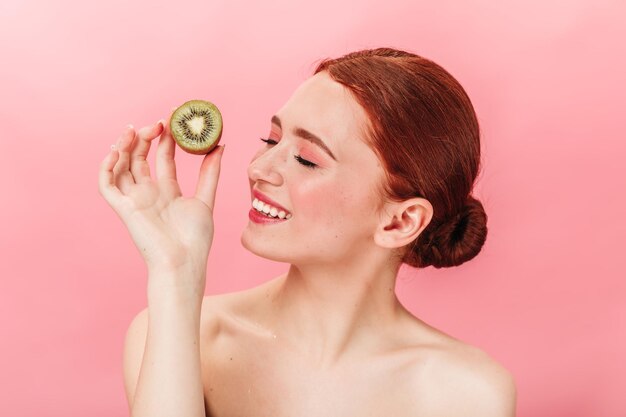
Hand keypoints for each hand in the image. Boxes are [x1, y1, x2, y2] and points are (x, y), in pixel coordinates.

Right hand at [98, 112, 224, 282]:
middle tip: (159, 122)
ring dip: (125, 145)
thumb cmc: (195, 238)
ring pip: (122, 166)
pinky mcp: (123, 208)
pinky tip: (117, 150)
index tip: (173, 116)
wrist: (183, 262)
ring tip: (137, 129)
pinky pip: (107, 184)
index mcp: (168, 191)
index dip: (166, 137)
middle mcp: (149, 193)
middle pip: (141, 157)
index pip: (163, 157)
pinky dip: (107, 166)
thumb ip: (210, 173)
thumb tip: (220, 145)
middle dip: (147, 137)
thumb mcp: (206, 199)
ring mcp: (135, 199)